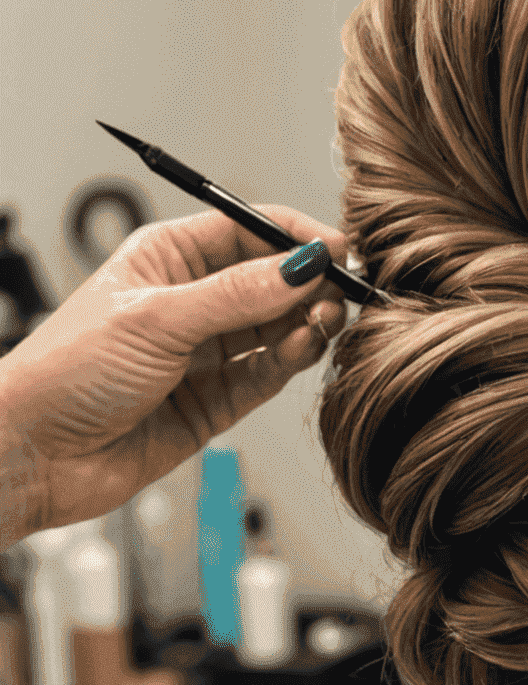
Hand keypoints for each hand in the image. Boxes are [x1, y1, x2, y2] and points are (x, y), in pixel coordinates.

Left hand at [0, 206, 346, 544]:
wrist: (33, 454)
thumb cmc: (64, 372)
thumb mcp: (157, 318)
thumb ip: (238, 295)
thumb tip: (303, 266)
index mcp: (169, 258)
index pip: (248, 230)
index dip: (295, 236)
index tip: (337, 249)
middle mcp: (194, 301)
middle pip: (274, 279)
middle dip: (310, 284)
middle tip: (337, 294)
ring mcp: (208, 351)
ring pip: (280, 326)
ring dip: (307, 323)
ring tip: (322, 323)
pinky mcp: (220, 398)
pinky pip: (271, 371)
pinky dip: (293, 359)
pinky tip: (302, 348)